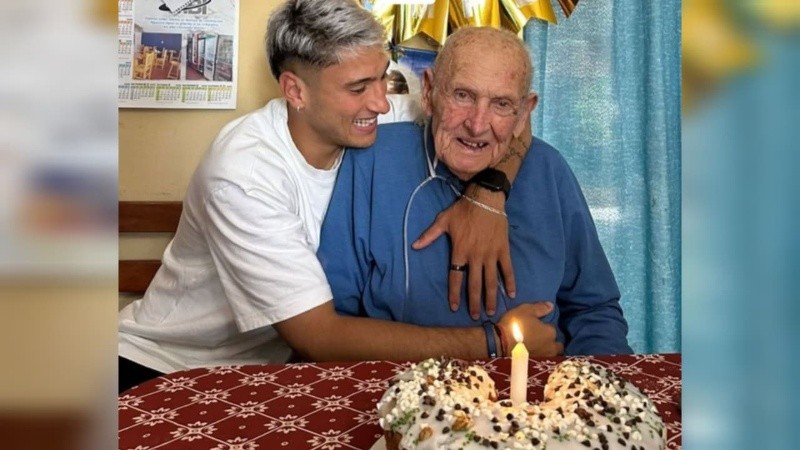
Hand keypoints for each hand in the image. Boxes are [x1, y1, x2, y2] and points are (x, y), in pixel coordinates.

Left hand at [412, 188, 512, 319]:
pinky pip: (507, 268)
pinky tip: (511, 294)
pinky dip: (509, 281)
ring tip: (492, 311)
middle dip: (474, 302)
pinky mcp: (503, 249)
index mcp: (460, 251)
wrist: (486, 198)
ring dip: (491, 297)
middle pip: (475, 283)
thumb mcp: (443, 220)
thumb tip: (414, 246)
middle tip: (475, 316)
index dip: (455, 293)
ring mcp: (491, 254)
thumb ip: (429, 235)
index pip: (456, 277)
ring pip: (491, 280)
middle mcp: (476, 256)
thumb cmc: (463, 210)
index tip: (454, 307)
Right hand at [497, 302, 562, 356]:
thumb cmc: (514, 325)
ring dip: (546, 351)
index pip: (552, 329)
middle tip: (540, 339)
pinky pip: (542, 361)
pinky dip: (539, 358)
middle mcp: (551, 347)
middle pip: (556, 345)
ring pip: (550, 354)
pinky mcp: (535, 365)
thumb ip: (540, 308)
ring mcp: (544, 357)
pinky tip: (532, 355)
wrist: (500, 344)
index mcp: (550, 332)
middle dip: (551, 342)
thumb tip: (552, 306)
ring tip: (537, 348)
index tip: (537, 327)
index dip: (545, 328)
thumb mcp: (526, 310)